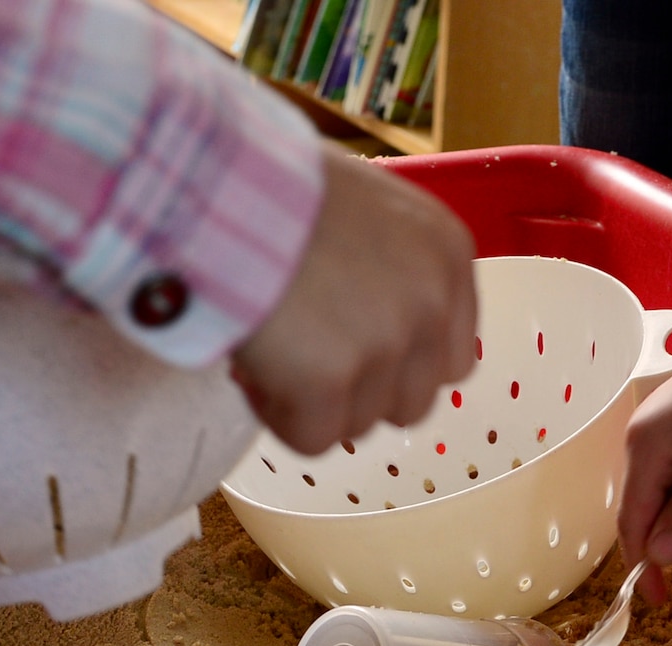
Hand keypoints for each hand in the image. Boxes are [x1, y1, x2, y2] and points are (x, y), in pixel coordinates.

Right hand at [232, 145, 475, 453]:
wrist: (220, 180)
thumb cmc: (275, 179)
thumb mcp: (365, 206)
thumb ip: (391, 266)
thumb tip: (371, 323)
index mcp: (446, 253)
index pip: (452, 357)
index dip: (397, 366)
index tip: (350, 351)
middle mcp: (430, 301)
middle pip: (412, 401)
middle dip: (359, 392)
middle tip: (306, 357)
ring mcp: (384, 344)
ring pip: (361, 424)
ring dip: (314, 403)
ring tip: (271, 349)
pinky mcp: (329, 381)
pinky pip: (313, 439)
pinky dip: (278, 415)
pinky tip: (254, 368)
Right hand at [617, 303, 671, 599]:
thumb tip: (658, 556)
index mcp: (647, 446)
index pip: (632, 522)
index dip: (641, 565)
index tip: (659, 600)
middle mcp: (640, 433)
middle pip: (638, 505)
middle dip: (655, 544)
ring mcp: (658, 421)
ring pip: (655, 487)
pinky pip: (670, 467)